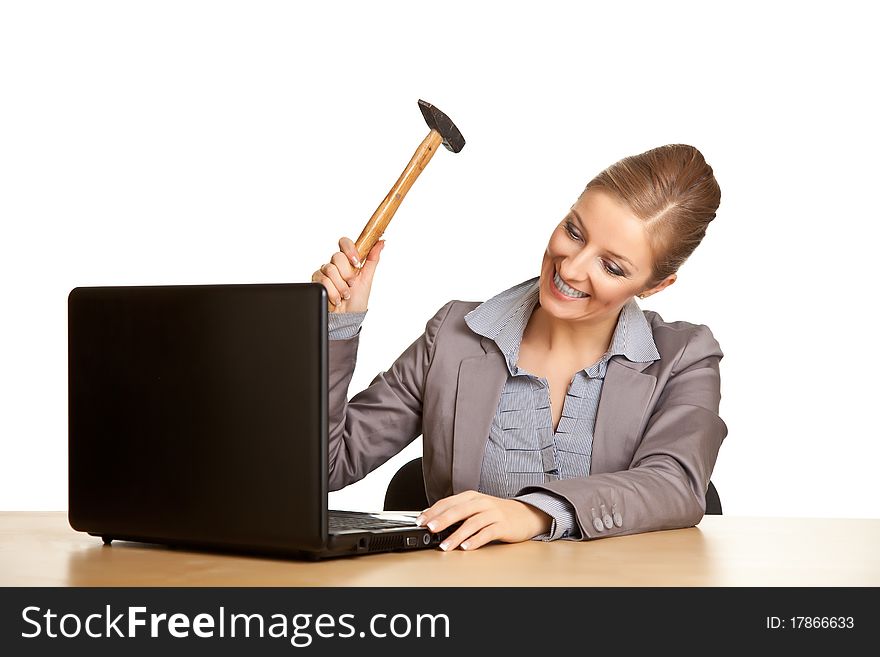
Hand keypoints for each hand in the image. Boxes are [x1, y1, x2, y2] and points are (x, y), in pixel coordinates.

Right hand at [311, 236, 384, 312]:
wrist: (347, 317)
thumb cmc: (357, 299)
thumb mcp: (367, 278)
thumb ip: (372, 259)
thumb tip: (381, 243)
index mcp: (348, 260)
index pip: (344, 243)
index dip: (349, 250)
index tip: (356, 263)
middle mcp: (335, 264)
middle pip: (337, 256)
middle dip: (347, 274)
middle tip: (351, 284)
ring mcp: (325, 273)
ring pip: (329, 269)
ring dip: (341, 286)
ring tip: (345, 295)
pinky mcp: (317, 282)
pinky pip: (322, 281)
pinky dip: (333, 292)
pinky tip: (336, 298)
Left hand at [416, 491, 552, 550]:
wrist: (525, 514)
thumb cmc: (497, 513)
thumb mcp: (476, 508)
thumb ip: (457, 513)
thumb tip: (433, 521)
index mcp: (471, 497)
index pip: (448, 502)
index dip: (433, 511)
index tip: (421, 521)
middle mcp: (481, 502)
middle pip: (459, 510)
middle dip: (442, 520)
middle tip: (430, 528)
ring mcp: (493, 513)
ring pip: (471, 523)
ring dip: (456, 535)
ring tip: (445, 545)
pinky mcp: (503, 525)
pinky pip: (487, 532)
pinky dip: (475, 540)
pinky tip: (466, 547)